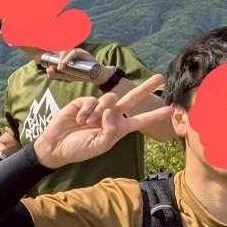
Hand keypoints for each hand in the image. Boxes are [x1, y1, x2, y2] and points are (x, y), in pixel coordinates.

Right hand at [33, 74, 168, 168]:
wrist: (56, 146)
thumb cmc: (79, 149)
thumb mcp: (101, 146)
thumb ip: (111, 131)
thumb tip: (111, 112)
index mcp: (118, 129)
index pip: (140, 120)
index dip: (155, 115)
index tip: (170, 109)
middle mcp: (110, 116)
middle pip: (132, 99)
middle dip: (145, 87)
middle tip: (160, 77)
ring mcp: (97, 108)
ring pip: (109, 99)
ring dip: (98, 112)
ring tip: (86, 123)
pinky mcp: (83, 103)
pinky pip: (91, 100)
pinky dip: (86, 111)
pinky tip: (78, 119)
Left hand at [44, 48, 108, 84]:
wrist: (94, 76)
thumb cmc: (80, 74)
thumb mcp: (66, 76)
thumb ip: (56, 74)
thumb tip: (47, 70)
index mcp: (66, 55)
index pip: (56, 49)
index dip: (49, 47)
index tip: (43, 50)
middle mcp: (71, 51)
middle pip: (60, 49)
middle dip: (54, 56)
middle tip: (51, 67)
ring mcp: (77, 51)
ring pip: (66, 50)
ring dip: (61, 59)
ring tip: (59, 68)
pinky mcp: (83, 53)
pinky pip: (74, 52)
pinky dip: (67, 58)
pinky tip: (63, 65)